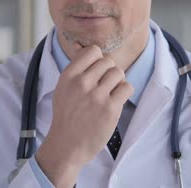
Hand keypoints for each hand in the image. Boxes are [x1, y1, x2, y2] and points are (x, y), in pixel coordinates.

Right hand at [35, 44, 133, 187]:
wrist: (67, 145)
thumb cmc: (66, 116)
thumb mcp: (63, 88)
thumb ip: (75, 69)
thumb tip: (81, 46)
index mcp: (69, 76)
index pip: (93, 51)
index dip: (98, 60)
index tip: (96, 72)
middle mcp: (82, 83)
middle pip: (108, 61)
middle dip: (109, 72)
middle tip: (104, 86)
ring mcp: (97, 96)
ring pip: (119, 73)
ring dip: (118, 82)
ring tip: (110, 93)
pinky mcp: (110, 108)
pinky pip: (127, 88)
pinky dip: (124, 93)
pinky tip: (116, 101)